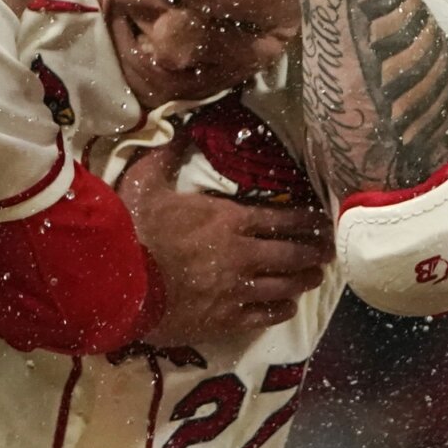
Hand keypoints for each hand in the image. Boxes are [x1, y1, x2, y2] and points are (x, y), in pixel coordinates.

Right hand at [120, 145, 332, 347]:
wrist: (118, 283)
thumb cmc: (133, 230)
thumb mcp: (146, 182)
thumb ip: (167, 155)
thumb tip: (180, 128)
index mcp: (228, 220)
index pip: (281, 219)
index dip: (306, 220)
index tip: (322, 221)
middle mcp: (242, 255)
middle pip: (291, 254)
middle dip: (314, 252)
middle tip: (330, 252)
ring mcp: (236, 290)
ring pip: (283, 286)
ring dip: (303, 280)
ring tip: (315, 278)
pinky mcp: (225, 319)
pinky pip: (264, 315)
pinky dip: (280, 310)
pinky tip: (288, 307)